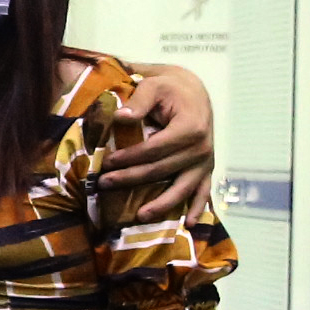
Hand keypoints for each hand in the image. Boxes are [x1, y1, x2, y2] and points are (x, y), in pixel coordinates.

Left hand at [100, 68, 214, 220]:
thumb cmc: (169, 88)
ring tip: (139, 217)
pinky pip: (203, 192)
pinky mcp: (206, 169)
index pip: (154, 150)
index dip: (129, 158)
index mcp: (190, 128)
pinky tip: (189, 224)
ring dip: (160, 204)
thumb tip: (121, 117)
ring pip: (181, 188)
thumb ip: (139, 101)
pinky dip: (197, 208)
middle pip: (162, 170)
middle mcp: (201, 148)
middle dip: (131, 179)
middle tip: (103, 184)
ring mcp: (205, 161)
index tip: (105, 163)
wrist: (193, 92)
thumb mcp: (153, 85)